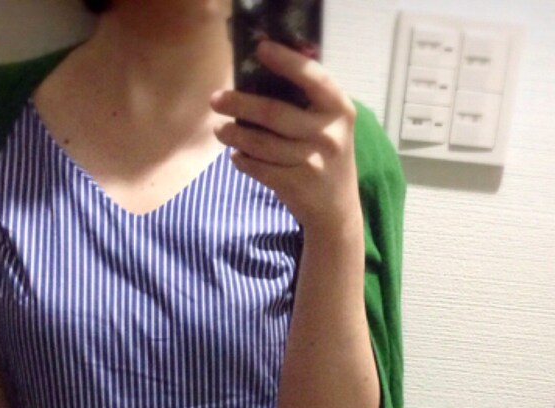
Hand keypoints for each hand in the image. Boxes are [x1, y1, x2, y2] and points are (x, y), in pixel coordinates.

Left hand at [209, 39, 361, 236]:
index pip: (313, 77)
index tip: (260, 49)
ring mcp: (313, 162)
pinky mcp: (297, 185)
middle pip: (274, 113)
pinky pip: (259, 168)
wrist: (337, 211)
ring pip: (262, 143)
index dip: (286, 61)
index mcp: (339, 109)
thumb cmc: (326, 157)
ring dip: (234, 135)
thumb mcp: (329, 125)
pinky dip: (242, 161)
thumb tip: (259, 73)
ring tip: (220, 131)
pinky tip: (236, 155)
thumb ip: (307, 101)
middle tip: (215, 100)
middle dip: (239, 104)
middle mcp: (329, 134)